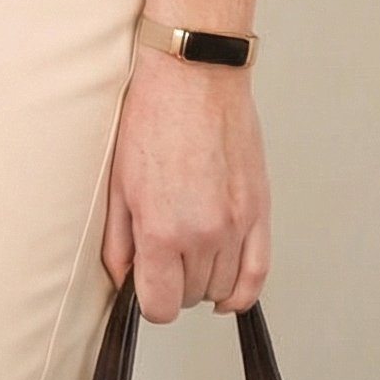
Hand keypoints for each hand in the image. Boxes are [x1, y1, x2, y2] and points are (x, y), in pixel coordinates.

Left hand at [100, 43, 269, 323]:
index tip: (146, 283)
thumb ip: (119, 241)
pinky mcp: (259, 209)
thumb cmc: (154, 115)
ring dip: (205, 280)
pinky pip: (258, 272)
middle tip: (164, 252)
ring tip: (190, 251)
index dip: (149, 300)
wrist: (195, 73)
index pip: (161, 306)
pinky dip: (242, 290)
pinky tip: (228, 290)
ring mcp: (236, 223)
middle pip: (191, 297)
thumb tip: (123, 280)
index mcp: (162, 229)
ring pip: (223, 288)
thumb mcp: (119, 180)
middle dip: (174, 282)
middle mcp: (203, 234)